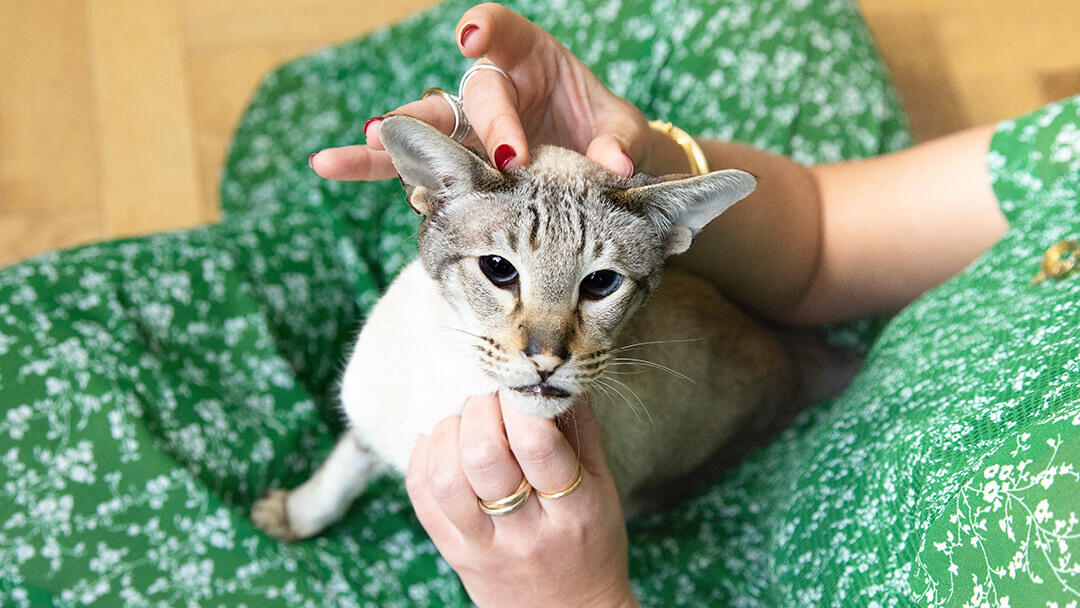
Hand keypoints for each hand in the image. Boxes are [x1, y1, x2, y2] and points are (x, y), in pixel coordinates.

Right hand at [310, 3, 647, 180]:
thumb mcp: (619, 129)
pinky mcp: (459, 165)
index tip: (471, 38)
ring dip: (389, 143)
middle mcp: (493, 88)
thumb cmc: (603, 132)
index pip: (503, 31)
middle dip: (458, 119)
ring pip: (425, 130)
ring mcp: (470, 129)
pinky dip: (391, 174)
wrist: (594, 165)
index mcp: (530, 58)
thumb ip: (617, 142)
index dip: (486, 28)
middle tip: (447, 143)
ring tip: (343, 154)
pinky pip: (419, 168)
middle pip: (469, 94)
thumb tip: (613, 170)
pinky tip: (345, 170)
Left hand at [406, 394, 637, 607]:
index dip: (520, 403)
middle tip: (489, 400)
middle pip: (483, 456)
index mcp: (574, 512)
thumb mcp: (604, 488)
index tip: (519, 387)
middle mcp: (525, 533)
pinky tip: (443, 445)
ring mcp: (483, 547)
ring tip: (465, 423)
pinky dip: (424, 457)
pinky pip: (421, 497)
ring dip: (448, 432)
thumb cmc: (591, 542)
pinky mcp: (453, 553)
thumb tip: (555, 377)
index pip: (538, 444)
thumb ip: (582, 431)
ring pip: (445, 477)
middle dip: (479, 410)